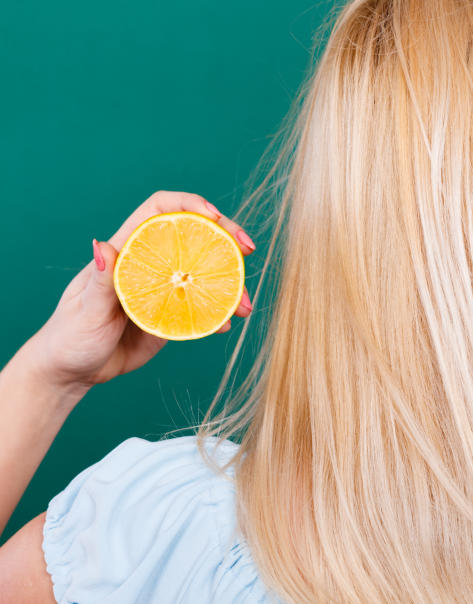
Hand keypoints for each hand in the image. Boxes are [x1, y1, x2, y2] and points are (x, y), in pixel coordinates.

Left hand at [25, 191, 255, 393]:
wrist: (71, 372)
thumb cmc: (68, 337)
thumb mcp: (85, 310)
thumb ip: (99, 281)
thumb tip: (101, 245)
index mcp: (126, 253)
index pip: (160, 212)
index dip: (189, 205)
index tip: (215, 217)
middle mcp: (149, 265)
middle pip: (194, 237)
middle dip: (226, 238)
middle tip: (248, 251)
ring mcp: (164, 290)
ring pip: (206, 274)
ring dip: (231, 284)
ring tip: (245, 305)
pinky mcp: (172, 316)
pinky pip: (204, 308)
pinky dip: (221, 314)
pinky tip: (227, 325)